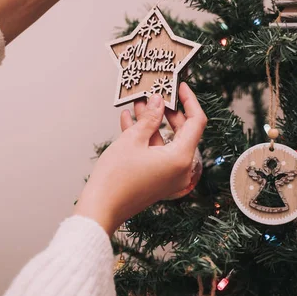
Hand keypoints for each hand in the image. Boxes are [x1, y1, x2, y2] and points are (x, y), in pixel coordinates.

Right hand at [73, 83, 206, 235]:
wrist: (100, 209)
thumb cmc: (115, 178)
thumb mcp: (133, 139)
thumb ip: (151, 118)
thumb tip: (159, 101)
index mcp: (181, 158)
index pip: (196, 122)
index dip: (189, 101)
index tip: (180, 87)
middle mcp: (181, 169)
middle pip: (182, 131)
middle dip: (167, 111)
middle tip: (156, 93)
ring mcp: (169, 176)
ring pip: (166, 141)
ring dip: (153, 122)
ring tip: (139, 103)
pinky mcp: (158, 179)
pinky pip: (157, 152)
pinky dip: (147, 137)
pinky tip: (130, 121)